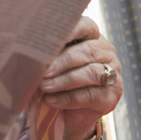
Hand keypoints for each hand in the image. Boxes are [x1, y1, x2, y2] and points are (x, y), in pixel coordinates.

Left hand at [39, 16, 122, 139]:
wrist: (65, 113)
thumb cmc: (54, 79)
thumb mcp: (49, 62)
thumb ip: (45, 53)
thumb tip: (27, 50)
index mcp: (91, 37)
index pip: (85, 26)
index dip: (70, 29)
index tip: (50, 35)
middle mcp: (105, 52)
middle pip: (87, 51)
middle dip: (62, 61)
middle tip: (43, 70)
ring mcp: (112, 74)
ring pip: (90, 73)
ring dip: (64, 81)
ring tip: (44, 86)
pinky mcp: (110, 97)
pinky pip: (89, 95)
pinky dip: (67, 98)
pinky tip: (50, 100)